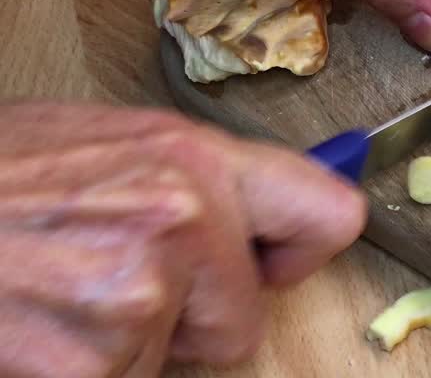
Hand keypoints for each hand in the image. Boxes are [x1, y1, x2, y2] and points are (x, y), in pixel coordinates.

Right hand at [0, 102, 366, 376]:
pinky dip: (79, 371)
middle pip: (242, 320)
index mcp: (191, 157)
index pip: (327, 214)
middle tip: (109, 285)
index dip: (296, 253)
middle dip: (186, 320)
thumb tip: (251, 218)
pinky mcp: (97, 361)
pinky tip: (34, 328)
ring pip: (168, 362)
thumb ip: (182, 181)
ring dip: (119, 348)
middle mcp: (181, 217)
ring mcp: (138, 294)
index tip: (268, 264)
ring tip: (51, 294)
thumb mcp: (97, 144)